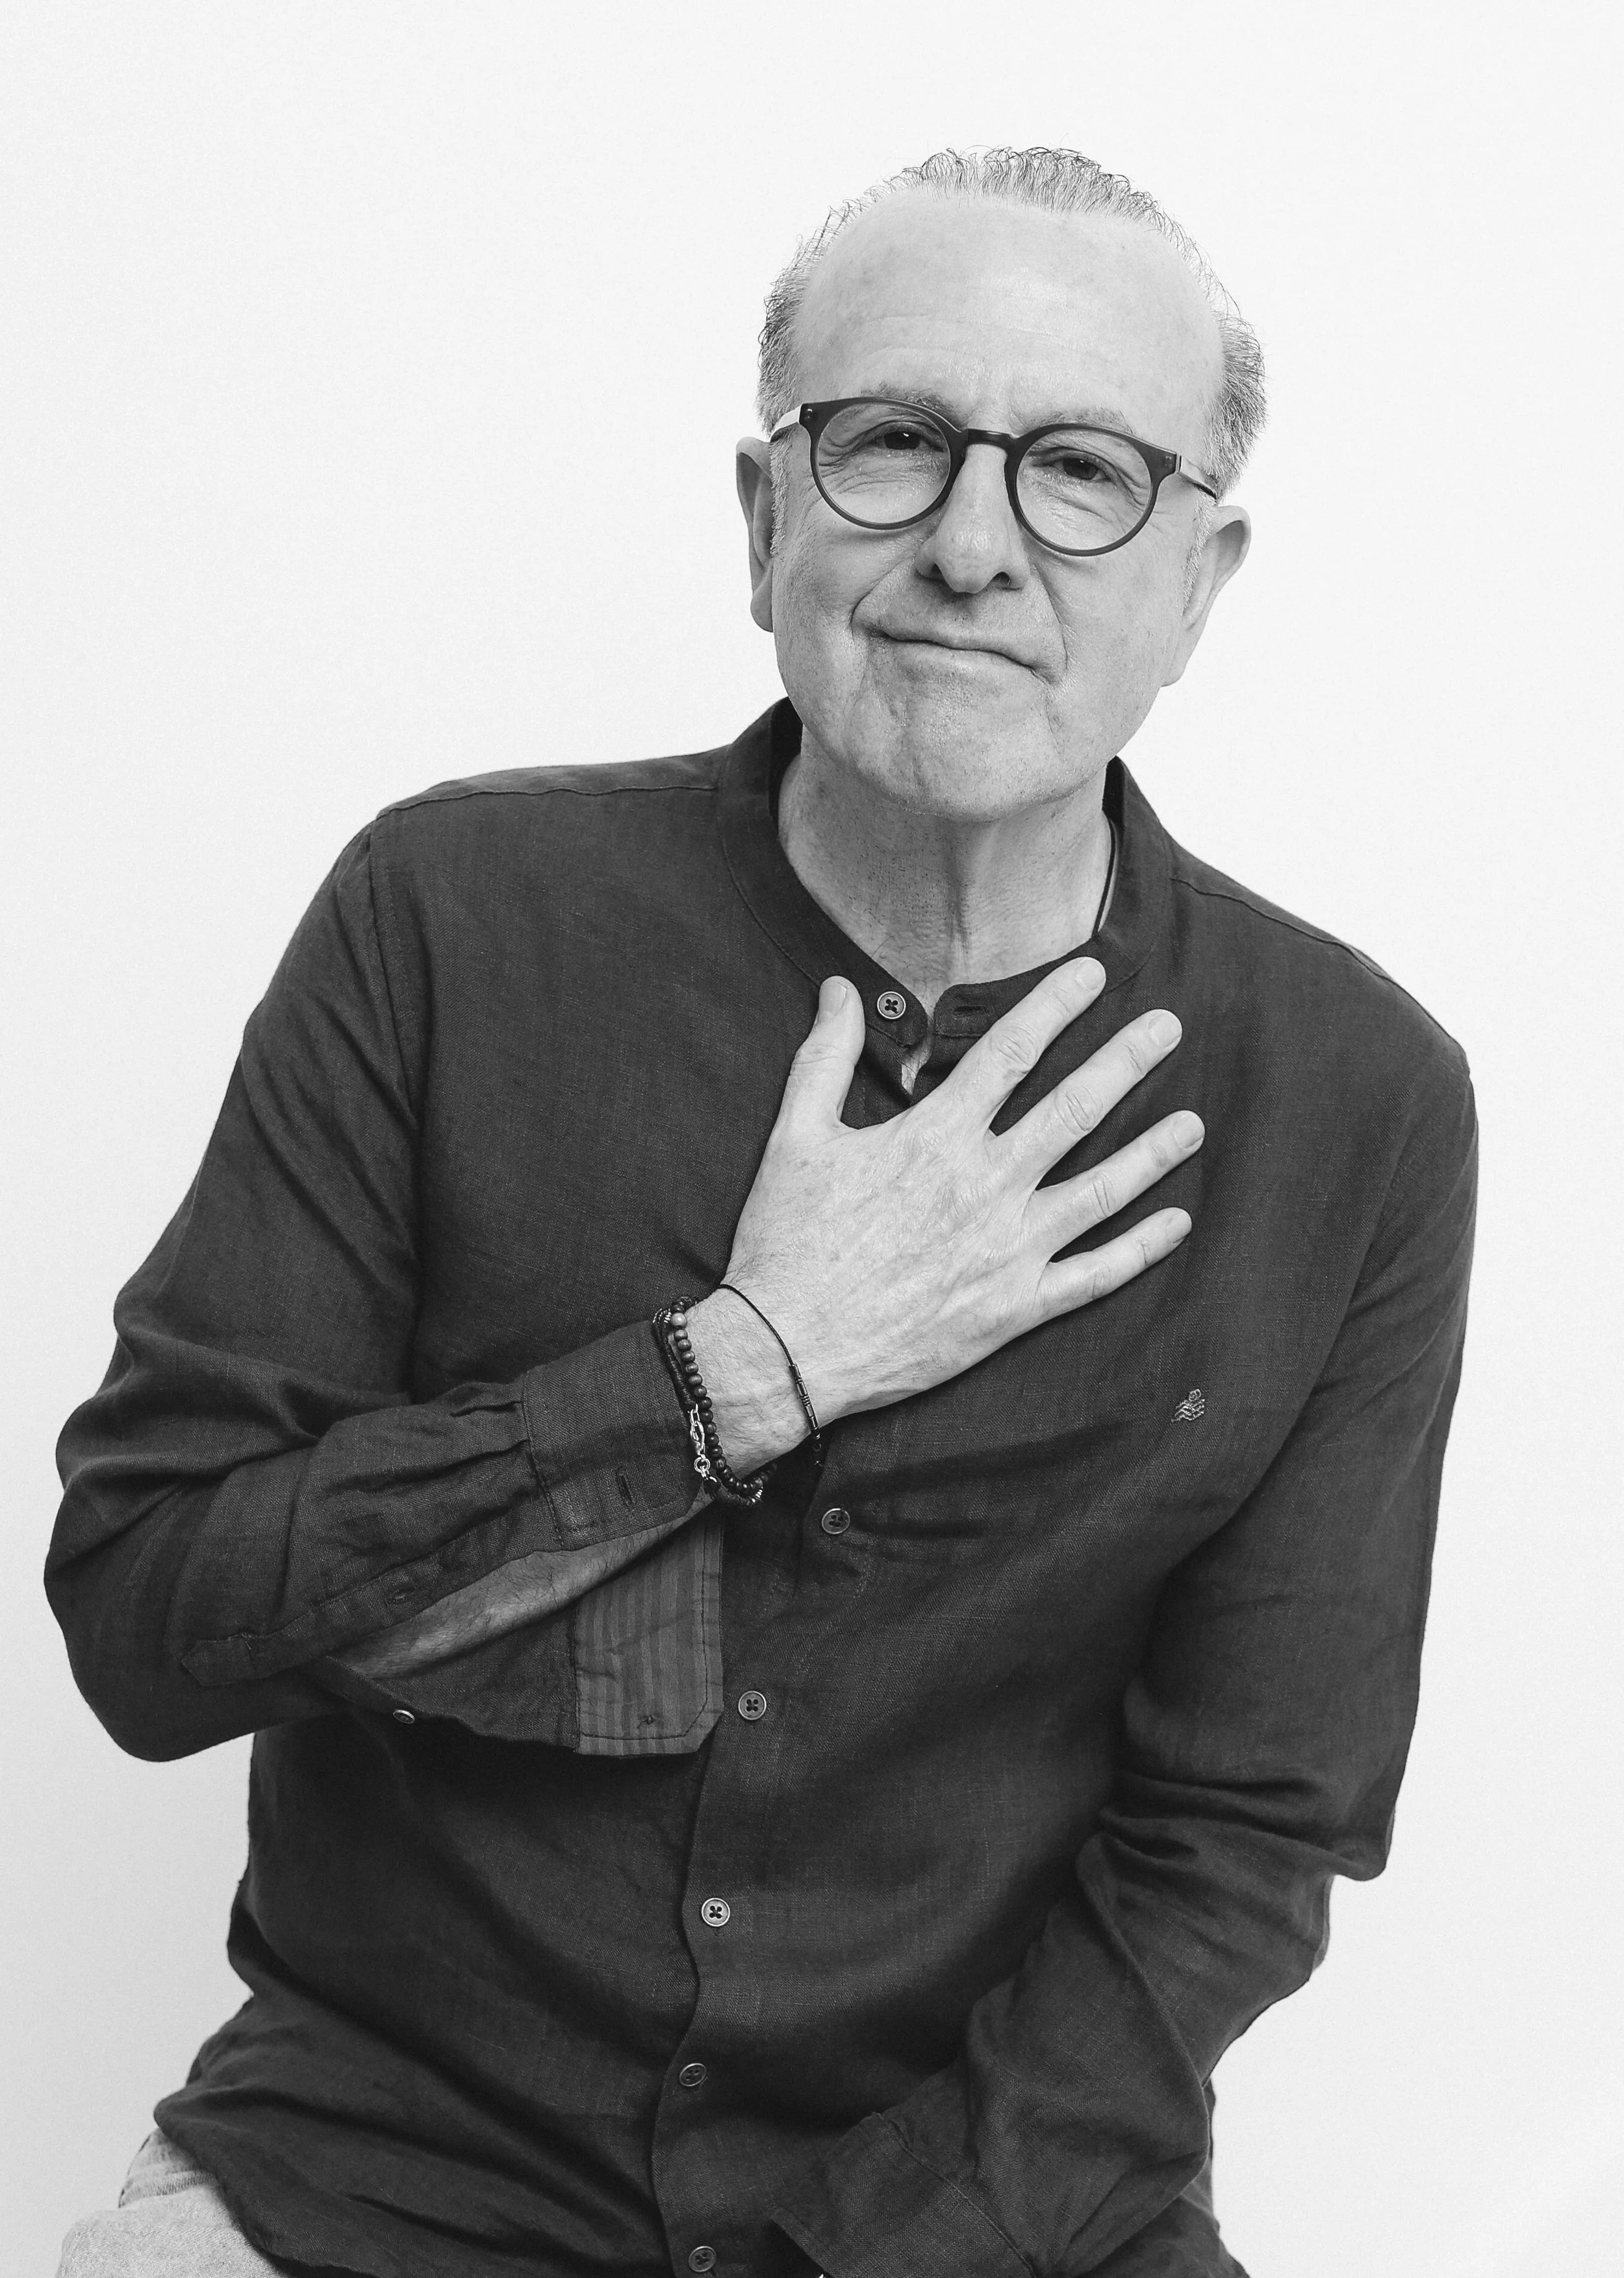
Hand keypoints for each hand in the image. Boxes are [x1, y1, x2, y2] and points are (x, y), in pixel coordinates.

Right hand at [686, 959, 1201, 1473]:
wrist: (787, 1350)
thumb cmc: (787, 1241)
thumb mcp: (796, 1135)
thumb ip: (825, 1056)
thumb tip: (841, 988)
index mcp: (935, 1137)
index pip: (1010, 1052)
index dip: (1056, 1005)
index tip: (1094, 973)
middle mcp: (985, 1186)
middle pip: (1076, 1109)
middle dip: (1127, 1061)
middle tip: (1168, 1028)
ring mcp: (1009, 1250)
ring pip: (1103, 1189)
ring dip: (1153, 1151)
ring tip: (1195, 1123)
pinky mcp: (1016, 1308)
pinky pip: (1096, 1275)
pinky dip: (1142, 1249)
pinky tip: (1177, 1223)